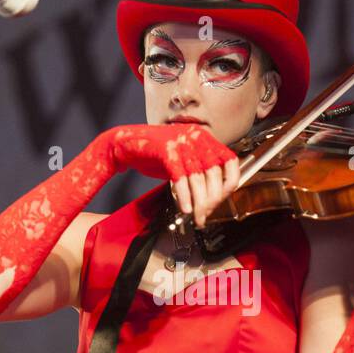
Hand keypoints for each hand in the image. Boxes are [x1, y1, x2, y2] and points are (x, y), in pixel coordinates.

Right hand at [106, 123, 240, 227]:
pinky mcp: (165, 149)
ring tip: (196, 215)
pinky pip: (180, 176)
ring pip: (197, 177)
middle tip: (205, 214)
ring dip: (198, 201)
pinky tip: (185, 207)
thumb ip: (200, 172)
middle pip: (214, 173)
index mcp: (204, 138)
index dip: (229, 182)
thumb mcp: (184, 159)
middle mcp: (195, 137)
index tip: (223, 199)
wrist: (124, 143)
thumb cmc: (154, 152)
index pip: (229, 160)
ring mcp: (181, 142)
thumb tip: (213, 197)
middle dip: (211, 199)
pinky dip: (184, 195)